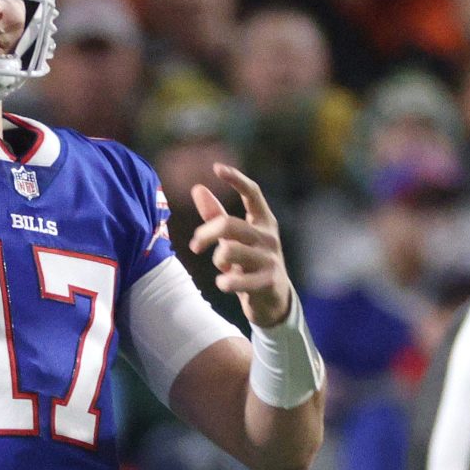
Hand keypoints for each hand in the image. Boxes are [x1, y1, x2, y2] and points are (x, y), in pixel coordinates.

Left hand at [189, 163, 292, 328]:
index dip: (236, 179)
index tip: (217, 168)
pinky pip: (238, 279)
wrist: (275, 301)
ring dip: (218, 259)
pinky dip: (226, 282)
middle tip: (195, 246)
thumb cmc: (251, 264)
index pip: (253, 193)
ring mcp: (270, 259)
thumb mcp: (236, 238)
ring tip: (221, 268)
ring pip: (229, 250)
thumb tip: (198, 188)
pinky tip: (223, 284)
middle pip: (228, 224)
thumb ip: (216, 215)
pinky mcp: (268, 282)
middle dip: (205, 233)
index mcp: (264, 222)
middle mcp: (269, 237)